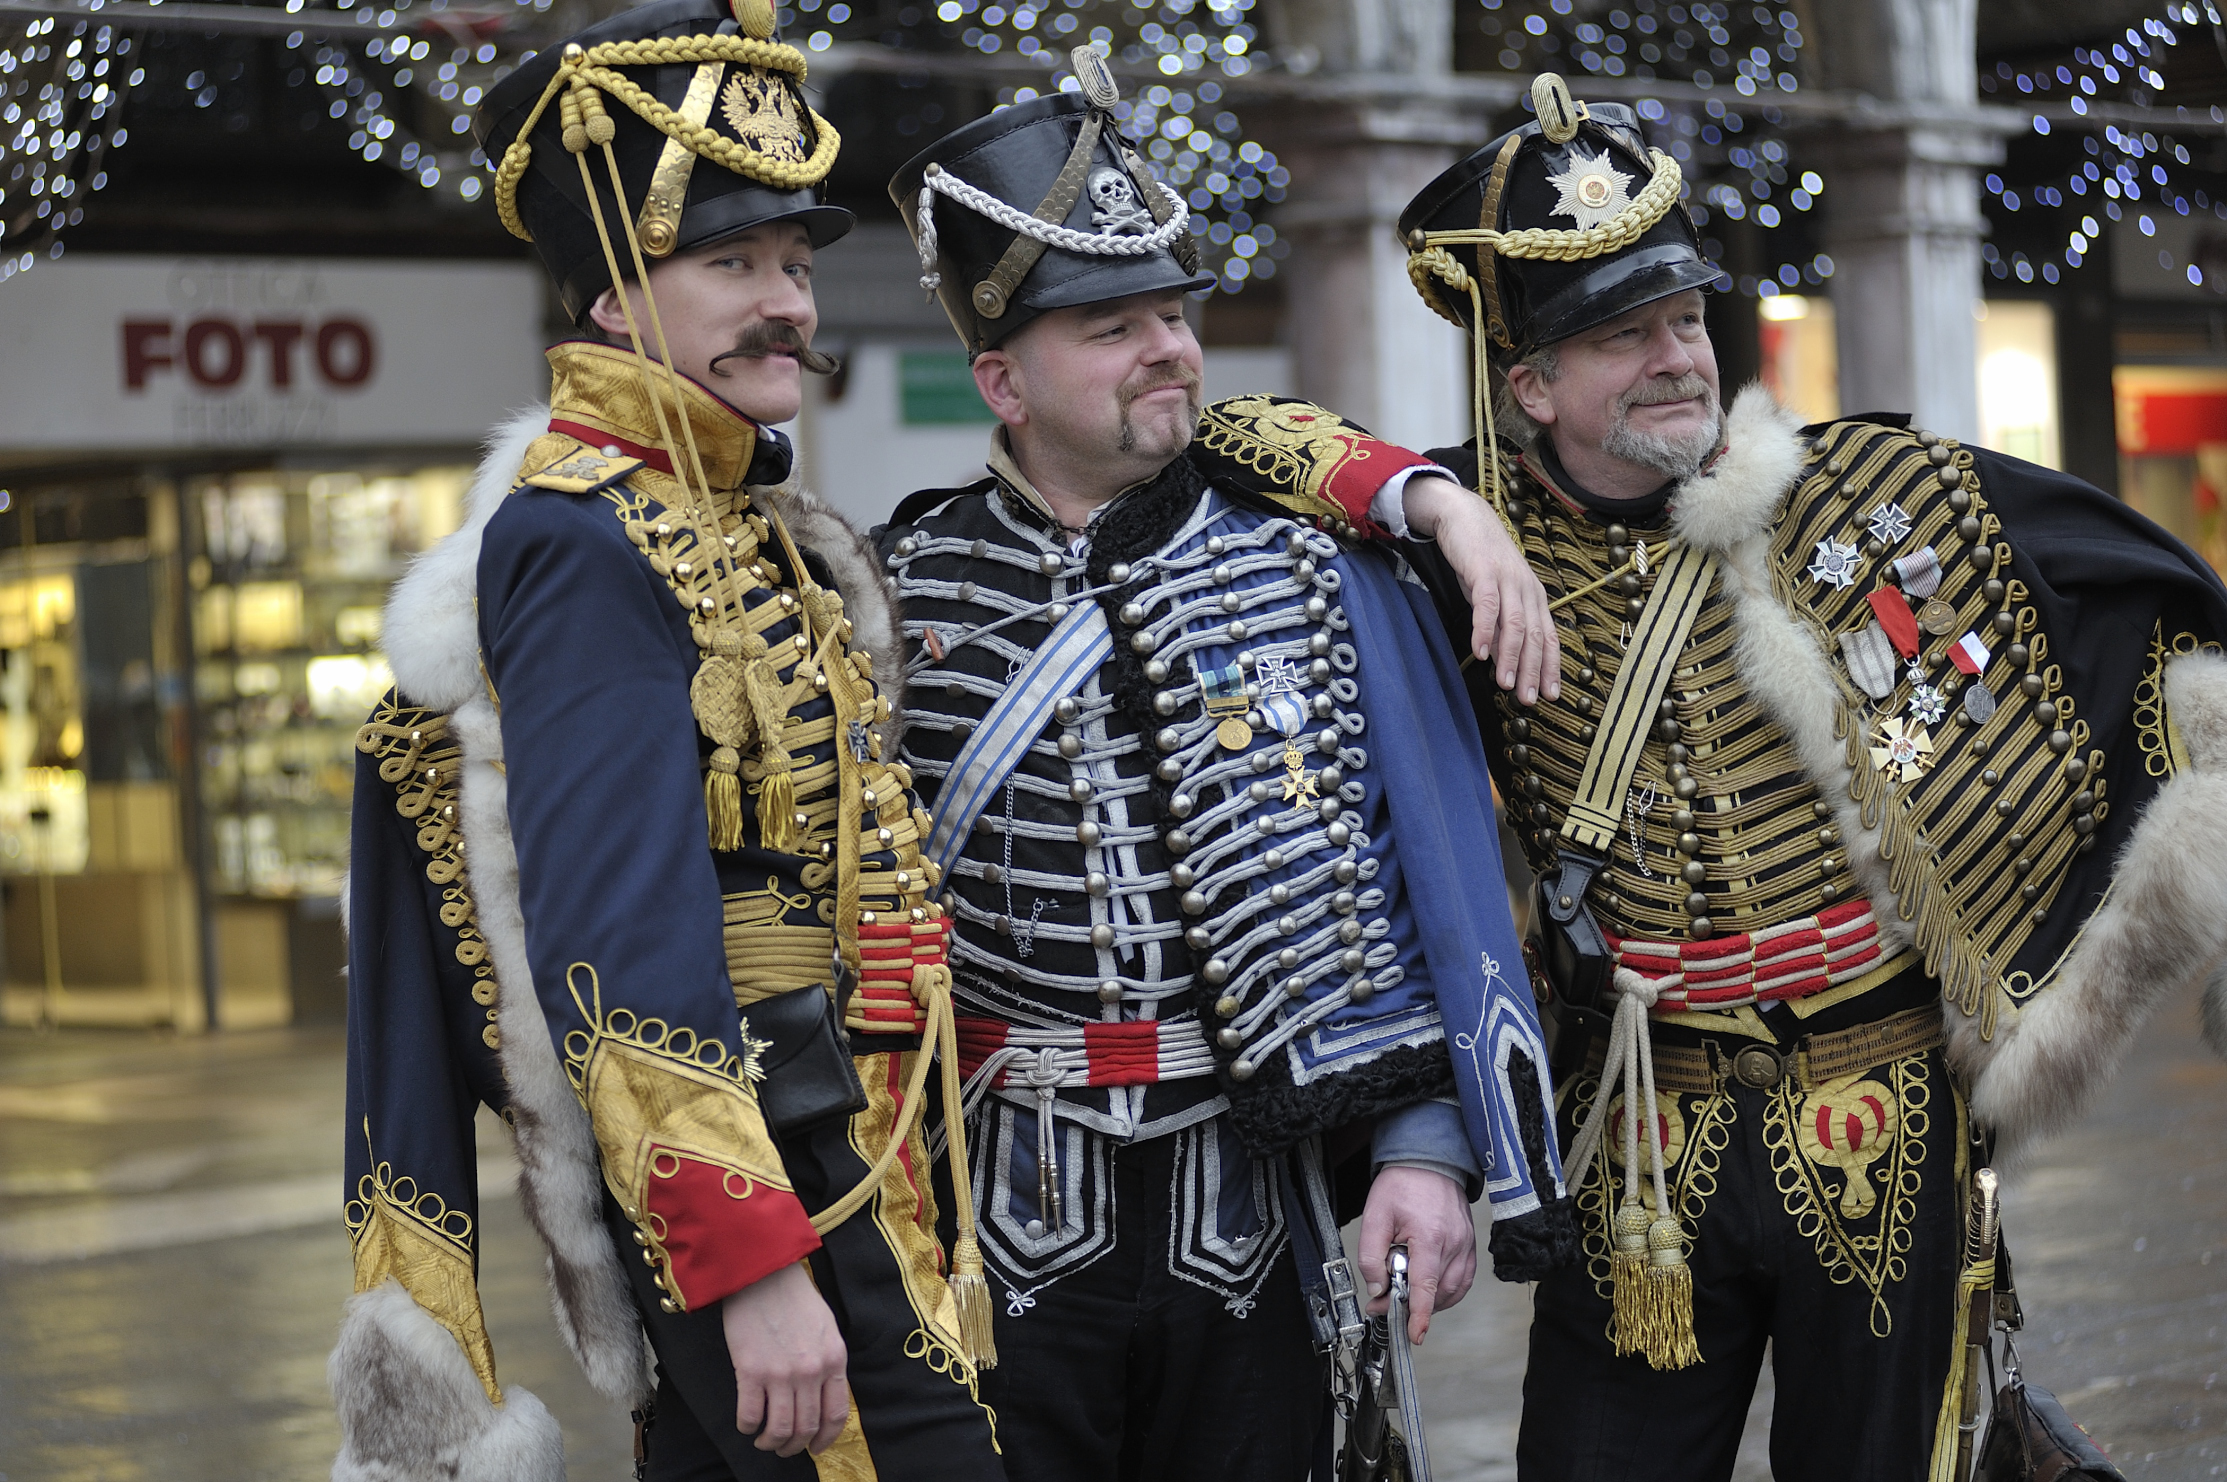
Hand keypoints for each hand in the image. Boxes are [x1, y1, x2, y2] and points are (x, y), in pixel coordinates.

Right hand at [720, 1261, 848, 1456]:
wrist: (763, 1273)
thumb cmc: (794, 1297)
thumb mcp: (826, 1329)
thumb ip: (827, 1363)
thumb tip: (821, 1397)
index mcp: (834, 1360)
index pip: (835, 1415)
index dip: (825, 1439)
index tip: (815, 1448)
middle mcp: (811, 1371)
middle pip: (806, 1428)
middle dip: (795, 1446)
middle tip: (784, 1448)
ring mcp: (781, 1373)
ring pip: (779, 1429)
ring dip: (771, 1442)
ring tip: (764, 1440)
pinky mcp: (750, 1371)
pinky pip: (749, 1415)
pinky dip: (747, 1426)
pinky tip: (747, 1422)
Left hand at [1356, 1165, 1477, 1346]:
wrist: (1429, 1161)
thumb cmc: (1403, 1184)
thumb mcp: (1375, 1216)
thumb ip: (1371, 1256)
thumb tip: (1378, 1289)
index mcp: (1429, 1236)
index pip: (1426, 1285)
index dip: (1420, 1314)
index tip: (1415, 1334)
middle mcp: (1454, 1243)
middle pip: (1438, 1293)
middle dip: (1413, 1306)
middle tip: (1385, 1302)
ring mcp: (1466, 1245)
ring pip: (1453, 1291)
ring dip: (1431, 1302)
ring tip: (1406, 1293)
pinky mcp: (1470, 1246)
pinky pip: (1464, 1280)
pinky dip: (1447, 1292)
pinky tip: (1430, 1289)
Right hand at [1403, 475, 1561, 705]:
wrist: (1464, 517)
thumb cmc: (1480, 560)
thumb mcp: (1497, 594)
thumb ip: (1503, 622)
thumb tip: (1503, 656)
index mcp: (1534, 597)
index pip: (1548, 637)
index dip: (1551, 667)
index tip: (1551, 695)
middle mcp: (1526, 589)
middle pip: (1534, 636)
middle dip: (1534, 671)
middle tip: (1529, 700)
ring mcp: (1507, 580)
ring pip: (1514, 625)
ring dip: (1510, 657)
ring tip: (1505, 684)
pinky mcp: (1485, 571)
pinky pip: (1487, 606)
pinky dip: (1484, 631)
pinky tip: (1480, 653)